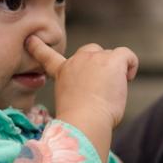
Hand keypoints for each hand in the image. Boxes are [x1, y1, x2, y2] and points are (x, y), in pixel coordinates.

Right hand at [25, 36, 137, 162]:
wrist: (85, 121)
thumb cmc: (80, 122)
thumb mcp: (71, 105)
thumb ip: (79, 92)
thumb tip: (96, 97)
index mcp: (62, 73)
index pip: (48, 57)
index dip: (39, 48)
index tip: (31, 40)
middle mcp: (76, 61)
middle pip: (91, 51)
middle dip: (99, 64)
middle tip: (102, 87)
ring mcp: (94, 58)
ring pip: (111, 55)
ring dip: (115, 71)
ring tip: (112, 92)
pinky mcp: (112, 60)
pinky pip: (127, 54)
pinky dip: (131, 64)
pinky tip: (128, 79)